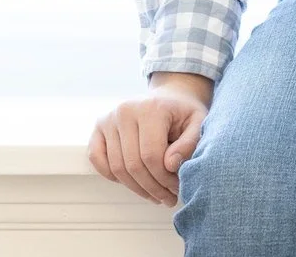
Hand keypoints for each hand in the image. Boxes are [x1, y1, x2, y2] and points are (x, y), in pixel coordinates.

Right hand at [87, 73, 211, 205]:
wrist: (169, 96)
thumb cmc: (184, 112)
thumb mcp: (198, 122)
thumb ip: (190, 142)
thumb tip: (170, 165)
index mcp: (151, 108)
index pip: (151, 155)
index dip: (163, 178)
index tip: (177, 189)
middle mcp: (125, 111)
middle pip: (133, 164)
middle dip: (152, 187)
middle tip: (167, 198)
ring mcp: (108, 119)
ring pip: (116, 167)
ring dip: (136, 187)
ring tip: (155, 195)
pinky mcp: (98, 127)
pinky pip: (97, 159)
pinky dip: (112, 176)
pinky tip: (133, 182)